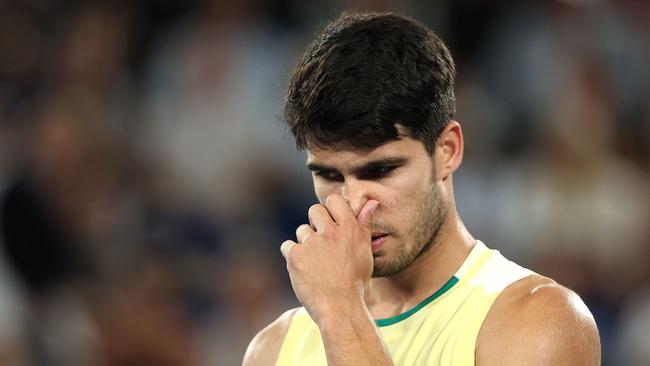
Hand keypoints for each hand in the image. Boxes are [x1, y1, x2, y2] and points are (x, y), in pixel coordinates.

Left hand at [280, 194, 378, 323]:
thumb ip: (364, 224)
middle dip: (316, 223)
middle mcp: (330, 232)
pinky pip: (287, 246)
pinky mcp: (295, 255)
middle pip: (314, 210)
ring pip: (301, 230)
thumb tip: (371, 202)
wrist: (340, 308)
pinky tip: (303, 269)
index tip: (332, 222)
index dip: (331, 209)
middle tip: (322, 243)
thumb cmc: (355, 281)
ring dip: (305, 242)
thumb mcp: (365, 251)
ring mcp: (311, 243)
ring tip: (316, 262)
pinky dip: (292, 256)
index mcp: (350, 229)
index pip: (334, 200)